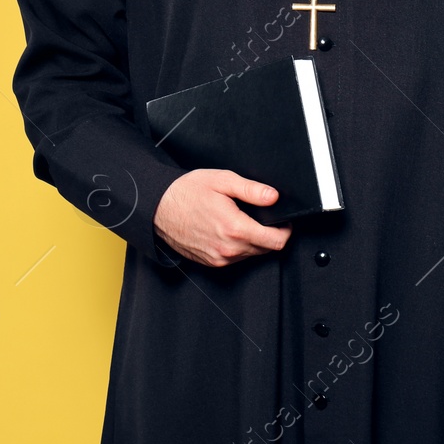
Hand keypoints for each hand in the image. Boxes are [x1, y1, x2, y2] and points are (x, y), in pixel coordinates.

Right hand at [153, 168, 291, 266]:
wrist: (157, 207)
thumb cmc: (186, 192)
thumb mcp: (222, 181)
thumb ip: (251, 190)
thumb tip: (273, 196)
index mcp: (235, 228)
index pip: (276, 241)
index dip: (285, 230)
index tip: (284, 221)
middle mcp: (228, 249)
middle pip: (265, 249)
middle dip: (269, 234)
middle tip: (260, 216)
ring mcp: (219, 258)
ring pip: (250, 254)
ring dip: (253, 240)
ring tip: (240, 220)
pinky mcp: (210, 262)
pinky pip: (234, 258)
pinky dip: (237, 246)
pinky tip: (227, 230)